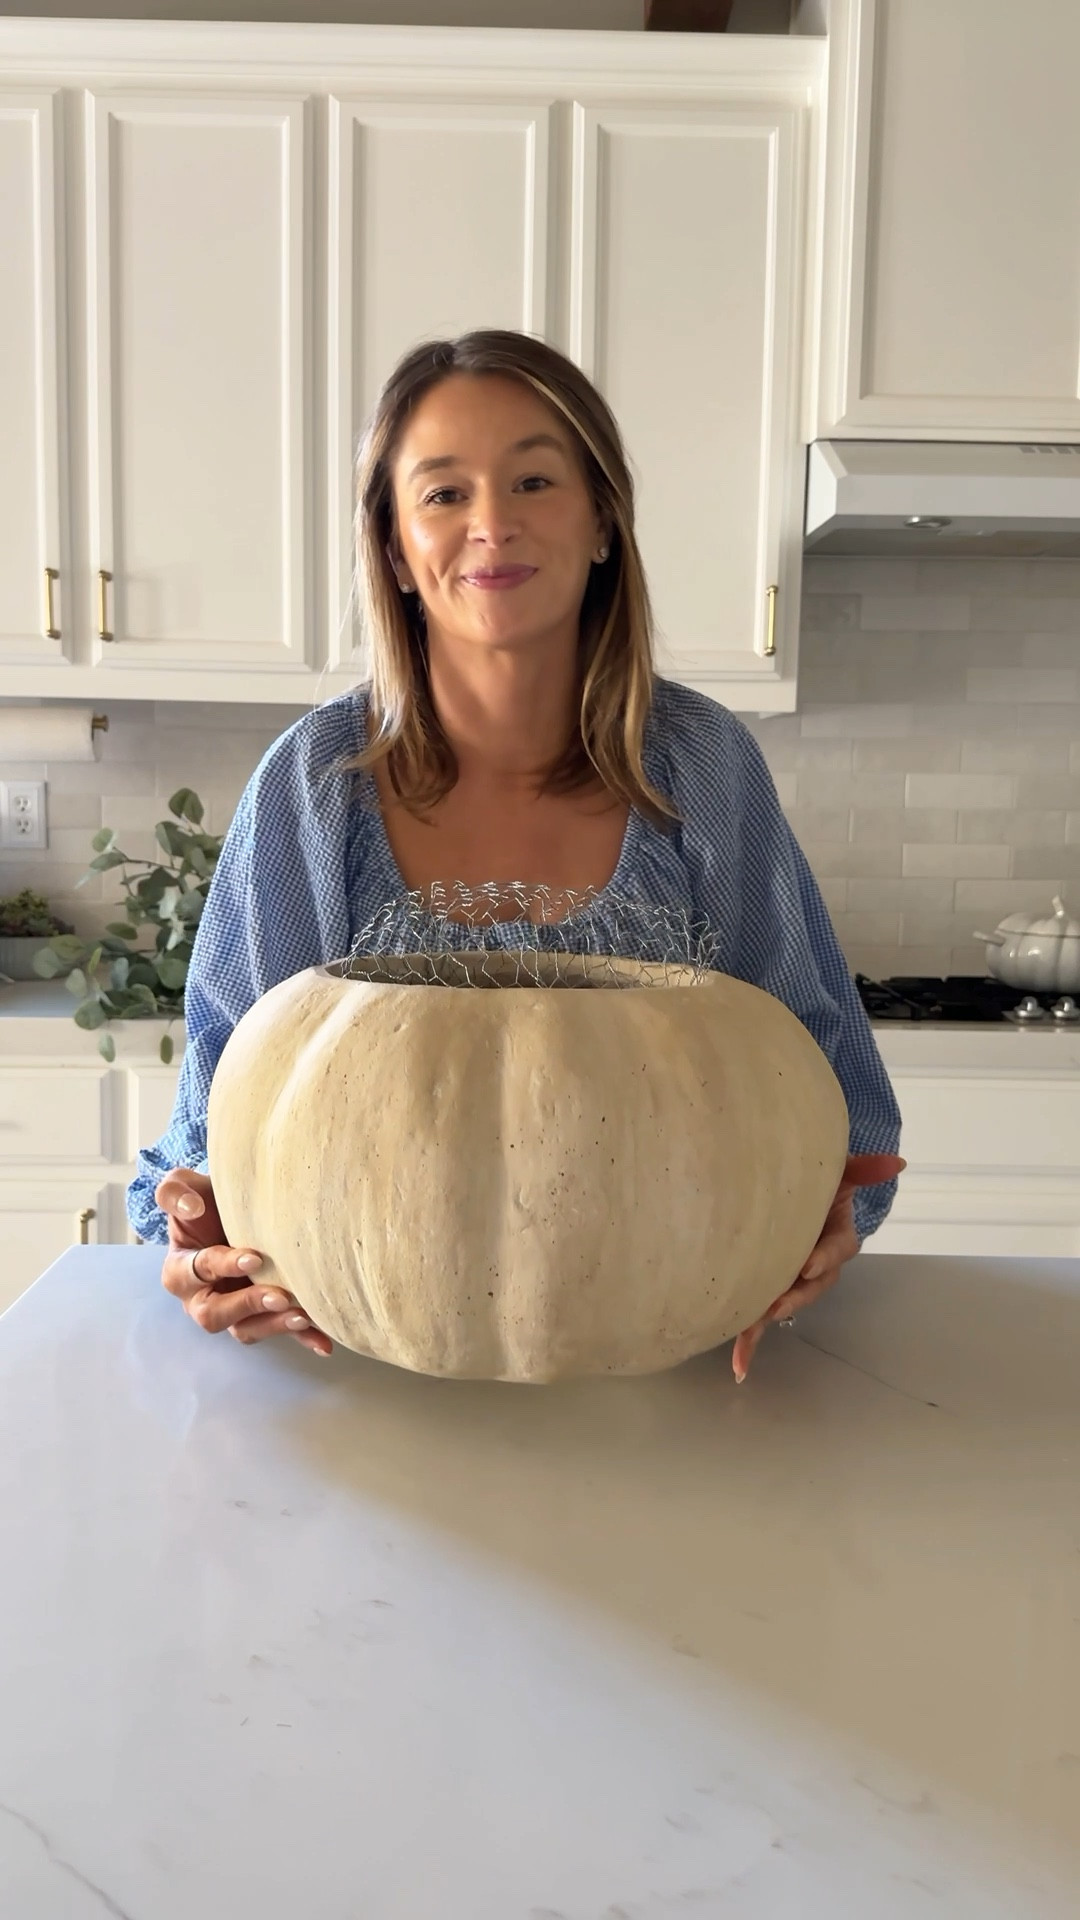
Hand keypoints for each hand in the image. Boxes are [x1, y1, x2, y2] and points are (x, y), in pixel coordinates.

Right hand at [156, 1168, 331, 1356]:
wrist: (235, 1212)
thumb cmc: (208, 1202)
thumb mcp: (184, 1187)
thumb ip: (175, 1191)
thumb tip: (190, 1206)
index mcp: (180, 1269)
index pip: (198, 1271)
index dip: (224, 1266)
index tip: (255, 1258)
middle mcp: (201, 1298)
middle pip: (215, 1314)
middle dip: (248, 1305)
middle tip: (279, 1296)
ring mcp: (232, 1312)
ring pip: (246, 1330)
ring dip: (275, 1326)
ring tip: (303, 1317)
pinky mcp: (260, 1317)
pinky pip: (278, 1333)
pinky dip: (302, 1339)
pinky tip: (324, 1343)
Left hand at [731, 1151, 906, 1383]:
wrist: (793, 1193)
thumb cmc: (818, 1182)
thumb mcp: (838, 1171)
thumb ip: (863, 1168)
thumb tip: (898, 1161)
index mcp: (835, 1236)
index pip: (836, 1248)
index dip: (824, 1257)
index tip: (809, 1264)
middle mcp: (816, 1263)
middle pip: (813, 1286)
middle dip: (796, 1297)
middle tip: (777, 1305)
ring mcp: (792, 1278)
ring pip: (786, 1303)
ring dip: (767, 1320)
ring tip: (750, 1333)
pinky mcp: (768, 1288)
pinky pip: (760, 1317)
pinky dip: (749, 1342)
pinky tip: (738, 1366)